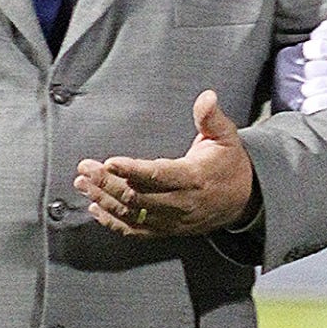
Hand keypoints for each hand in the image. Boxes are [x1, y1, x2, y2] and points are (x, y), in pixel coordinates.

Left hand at [75, 91, 256, 238]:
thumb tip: (207, 96)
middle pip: (139, 197)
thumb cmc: (229, 163)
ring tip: (82, 184)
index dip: (133, 171)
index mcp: (194, 178)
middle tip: (84, 168)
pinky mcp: (168, 230)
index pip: (160, 176)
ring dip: (105, 200)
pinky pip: (137, 231)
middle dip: (108, 184)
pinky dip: (114, 223)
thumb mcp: (227, 137)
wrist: (244, 200)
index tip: (109, 162)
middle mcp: (182, 203)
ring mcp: (173, 220)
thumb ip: (212, 118)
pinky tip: (95, 209)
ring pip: (134, 214)